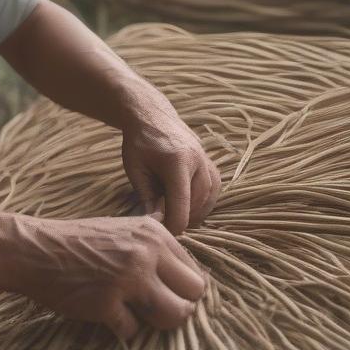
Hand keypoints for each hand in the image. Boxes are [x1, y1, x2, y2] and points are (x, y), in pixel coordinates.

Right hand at [8, 214, 206, 340]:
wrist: (34, 250)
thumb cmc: (78, 241)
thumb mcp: (122, 227)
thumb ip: (154, 239)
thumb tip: (185, 249)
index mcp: (154, 234)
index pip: (195, 272)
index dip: (182, 289)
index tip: (164, 294)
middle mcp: (146, 254)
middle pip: (194, 295)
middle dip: (178, 308)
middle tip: (156, 310)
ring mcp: (128, 280)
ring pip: (174, 316)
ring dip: (157, 322)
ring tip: (137, 315)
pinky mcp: (107, 304)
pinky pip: (134, 331)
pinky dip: (122, 328)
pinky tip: (107, 315)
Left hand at [121, 103, 220, 235]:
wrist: (152, 115)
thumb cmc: (139, 143)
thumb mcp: (135, 169)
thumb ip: (146, 197)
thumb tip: (155, 224)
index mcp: (177, 162)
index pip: (181, 206)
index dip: (172, 226)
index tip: (159, 234)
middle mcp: (198, 161)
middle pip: (196, 206)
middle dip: (180, 220)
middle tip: (163, 224)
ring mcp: (208, 162)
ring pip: (208, 201)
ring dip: (193, 213)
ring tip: (174, 215)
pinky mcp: (212, 164)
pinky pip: (214, 191)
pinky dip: (203, 203)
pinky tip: (188, 206)